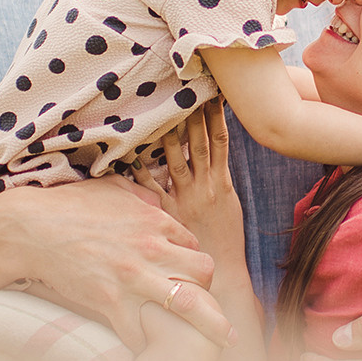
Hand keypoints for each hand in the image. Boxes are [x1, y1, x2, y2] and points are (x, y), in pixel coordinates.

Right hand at [0, 174, 230, 351]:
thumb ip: (142, 195)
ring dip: (209, 325)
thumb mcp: (113, 189)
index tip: (188, 276)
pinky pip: (140, 331)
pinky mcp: (110, 300)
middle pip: (203, 273)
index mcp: (154, 221)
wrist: (31, 228)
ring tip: (226, 343)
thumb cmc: (69, 205)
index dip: (193, 262)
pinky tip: (149, 350)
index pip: (194, 247)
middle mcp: (151, 249)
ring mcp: (132, 276)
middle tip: (206, 305)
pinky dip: (145, 343)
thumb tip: (158, 200)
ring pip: (187, 305)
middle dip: (207, 290)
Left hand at [146, 102, 246, 266]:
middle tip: (185, 89)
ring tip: (164, 110)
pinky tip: (132, 155)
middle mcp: (205, 185)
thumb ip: (218, 178)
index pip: (220, 140)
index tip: (210, 93)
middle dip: (193, 115)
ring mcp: (188, 198)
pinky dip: (142, 171)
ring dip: (171, 135)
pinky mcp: (170, 214)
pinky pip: (154, 187)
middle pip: (199, 142)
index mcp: (221, 181)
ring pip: (179, 158)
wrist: (222, 272)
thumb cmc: (224, 238)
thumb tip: (211, 153)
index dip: (215, 115)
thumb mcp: (229, 205)